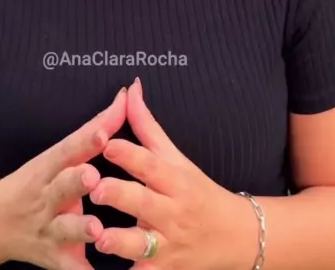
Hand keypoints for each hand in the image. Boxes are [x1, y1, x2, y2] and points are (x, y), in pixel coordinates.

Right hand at [0, 86, 126, 269]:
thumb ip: (95, 129)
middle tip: (92, 177)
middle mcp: (47, 196)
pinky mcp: (53, 257)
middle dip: (76, 182)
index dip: (86, 140)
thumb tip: (127, 96)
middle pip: (62, 186)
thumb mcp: (59, 155)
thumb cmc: (37, 181)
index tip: (104, 132)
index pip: (69, 149)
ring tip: (97, 229)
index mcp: (50, 166)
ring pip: (65, 228)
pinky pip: (70, 268)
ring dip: (80, 228)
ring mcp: (49, 228)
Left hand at [89, 79, 256, 269]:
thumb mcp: (176, 157)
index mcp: (174, 180)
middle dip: (121, 196)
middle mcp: (172, 212)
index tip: (106, 143)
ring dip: (120, 242)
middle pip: (144, 202)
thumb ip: (147, 125)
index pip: (151, 163)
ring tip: (99, 236)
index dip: (129, 152)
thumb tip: (131, 88)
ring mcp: (168, 245)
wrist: (237, 238)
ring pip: (142, 244)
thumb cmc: (198, 191)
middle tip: (97, 189)